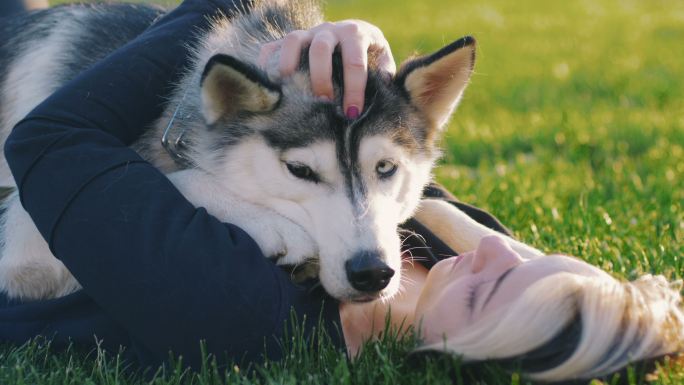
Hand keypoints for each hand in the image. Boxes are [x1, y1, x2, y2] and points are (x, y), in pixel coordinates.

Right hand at [258, 20, 395, 118]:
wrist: (354, 34)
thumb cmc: (370, 55)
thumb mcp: (382, 60)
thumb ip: (384, 74)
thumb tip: (384, 92)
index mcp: (356, 34)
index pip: (355, 62)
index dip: (354, 89)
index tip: (352, 113)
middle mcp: (330, 29)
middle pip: (321, 48)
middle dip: (321, 78)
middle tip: (323, 102)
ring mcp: (308, 33)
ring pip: (294, 41)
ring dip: (290, 65)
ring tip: (290, 91)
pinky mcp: (290, 40)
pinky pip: (273, 47)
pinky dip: (267, 63)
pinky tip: (269, 84)